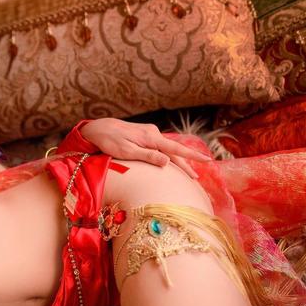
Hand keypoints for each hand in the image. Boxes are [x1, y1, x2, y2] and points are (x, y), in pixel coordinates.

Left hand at [79, 118, 212, 178]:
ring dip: (177, 160)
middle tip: (196, 178)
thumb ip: (148, 156)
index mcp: (151, 138)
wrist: (98, 128)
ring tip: (188, 172)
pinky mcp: (145, 135)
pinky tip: (171, 161)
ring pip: (167, 149)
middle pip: (174, 151)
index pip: (176, 149)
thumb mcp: (127, 151)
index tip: (207, 160)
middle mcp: (153, 133)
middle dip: (186, 163)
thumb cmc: (110, 141)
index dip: (192, 156)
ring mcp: (149, 133)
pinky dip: (168, 155)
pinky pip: (160, 147)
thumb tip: (168, 161)